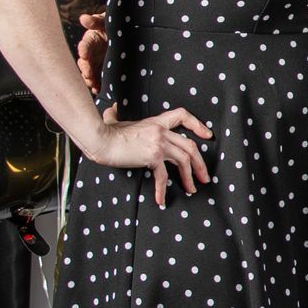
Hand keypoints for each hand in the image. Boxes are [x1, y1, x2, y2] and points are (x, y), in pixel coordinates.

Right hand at [75, 11, 107, 95]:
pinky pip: (98, 79)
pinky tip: (98, 90)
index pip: (85, 45)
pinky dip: (97, 85)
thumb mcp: (107, 21)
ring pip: (90, 73)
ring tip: (93, 84)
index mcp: (91, 40)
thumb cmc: (114, 24)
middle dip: (86, 69)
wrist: (127, 33)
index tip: (84, 55)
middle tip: (89, 74)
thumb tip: (83, 18)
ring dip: (90, 79)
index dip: (84, 50)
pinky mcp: (103, 70)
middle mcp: (92, 53)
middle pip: (85, 62)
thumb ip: (96, 21)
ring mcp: (97, 62)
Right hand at [88, 103, 213, 206]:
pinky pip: (163, 175)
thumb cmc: (104, 132)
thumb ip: (115, 115)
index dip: (198, 125)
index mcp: (156, 122)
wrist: (99, 140)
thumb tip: (111, 108)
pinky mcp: (152, 156)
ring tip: (192, 189)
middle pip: (190, 146)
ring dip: (190, 177)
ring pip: (184, 161)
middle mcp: (161, 131)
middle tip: (204, 177)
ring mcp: (158, 143)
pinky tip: (161, 199)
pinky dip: (163, 189)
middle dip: (200, 163)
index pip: (182, 116)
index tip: (208, 136)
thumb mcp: (114, 120)